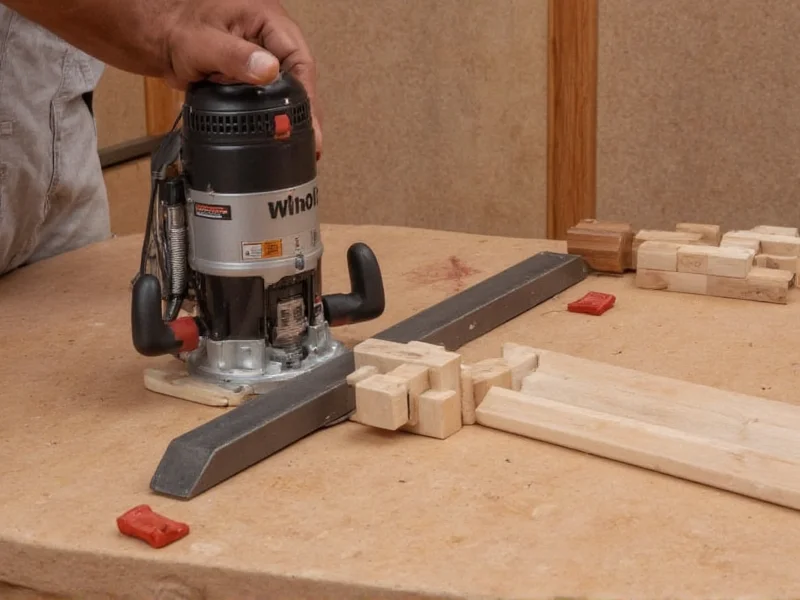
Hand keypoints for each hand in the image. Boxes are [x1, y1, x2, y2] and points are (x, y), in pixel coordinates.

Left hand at [162, 0, 321, 156]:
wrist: (159, 37)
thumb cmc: (177, 28)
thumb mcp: (205, 42)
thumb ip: (235, 56)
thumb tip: (269, 70)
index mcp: (268, 20)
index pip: (300, 59)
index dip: (308, 94)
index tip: (310, 122)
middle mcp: (271, 38)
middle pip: (300, 78)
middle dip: (305, 111)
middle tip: (312, 142)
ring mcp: (264, 57)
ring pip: (288, 89)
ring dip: (291, 115)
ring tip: (302, 143)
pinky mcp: (253, 74)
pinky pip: (271, 95)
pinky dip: (274, 114)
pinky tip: (278, 132)